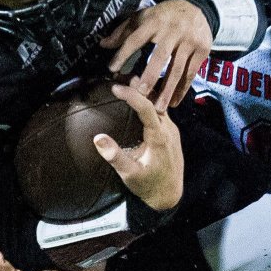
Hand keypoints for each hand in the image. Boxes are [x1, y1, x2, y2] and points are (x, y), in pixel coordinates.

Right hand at [93, 84, 182, 211]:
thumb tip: (98, 138)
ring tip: (126, 81)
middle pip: (154, 100)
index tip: (115, 87)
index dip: (131, 95)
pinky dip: (148, 101)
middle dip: (137, 87)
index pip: (146, 107)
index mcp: (159, 137)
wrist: (170, 195)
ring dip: (143, 93)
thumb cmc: (149, 185)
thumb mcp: (130, 174)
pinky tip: (137, 99)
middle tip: (119, 75)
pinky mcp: (171, 132)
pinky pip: (160, 110)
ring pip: (159, 103)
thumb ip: (115, 156)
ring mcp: (171, 129)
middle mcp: (169, 129)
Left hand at [101, 0, 211, 110]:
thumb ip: (123, 32)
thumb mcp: (142, 17)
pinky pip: (191, 72)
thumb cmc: (162, 16)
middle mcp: (172, 30)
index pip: (136, 39)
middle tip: (141, 93)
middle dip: (151, 75)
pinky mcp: (202, 49)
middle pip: (161, 55)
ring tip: (159, 107)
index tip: (112, 69)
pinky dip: (183, 89)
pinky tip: (175, 101)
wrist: (195, 7)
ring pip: (178, 68)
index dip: (124, 53)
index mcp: (154, 21)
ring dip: (168, 89)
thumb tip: (102, 45)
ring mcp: (189, 40)